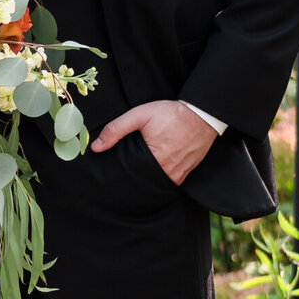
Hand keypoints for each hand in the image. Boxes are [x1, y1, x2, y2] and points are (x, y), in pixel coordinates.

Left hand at [92, 98, 215, 183]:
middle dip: (131, 179)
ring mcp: (178, 174)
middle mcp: (168, 171)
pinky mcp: (185, 173)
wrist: (202, 114)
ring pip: (155, 183)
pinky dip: (158, 178)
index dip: (120, 175)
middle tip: (119, 177)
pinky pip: (168, 181)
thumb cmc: (171, 114)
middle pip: (142, 182)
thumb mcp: (140, 115)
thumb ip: (116, 129)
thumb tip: (96, 147)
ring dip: (145, 180)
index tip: (111, 174)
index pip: (130, 175)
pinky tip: (150, 171)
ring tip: (134, 173)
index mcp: (155, 159)